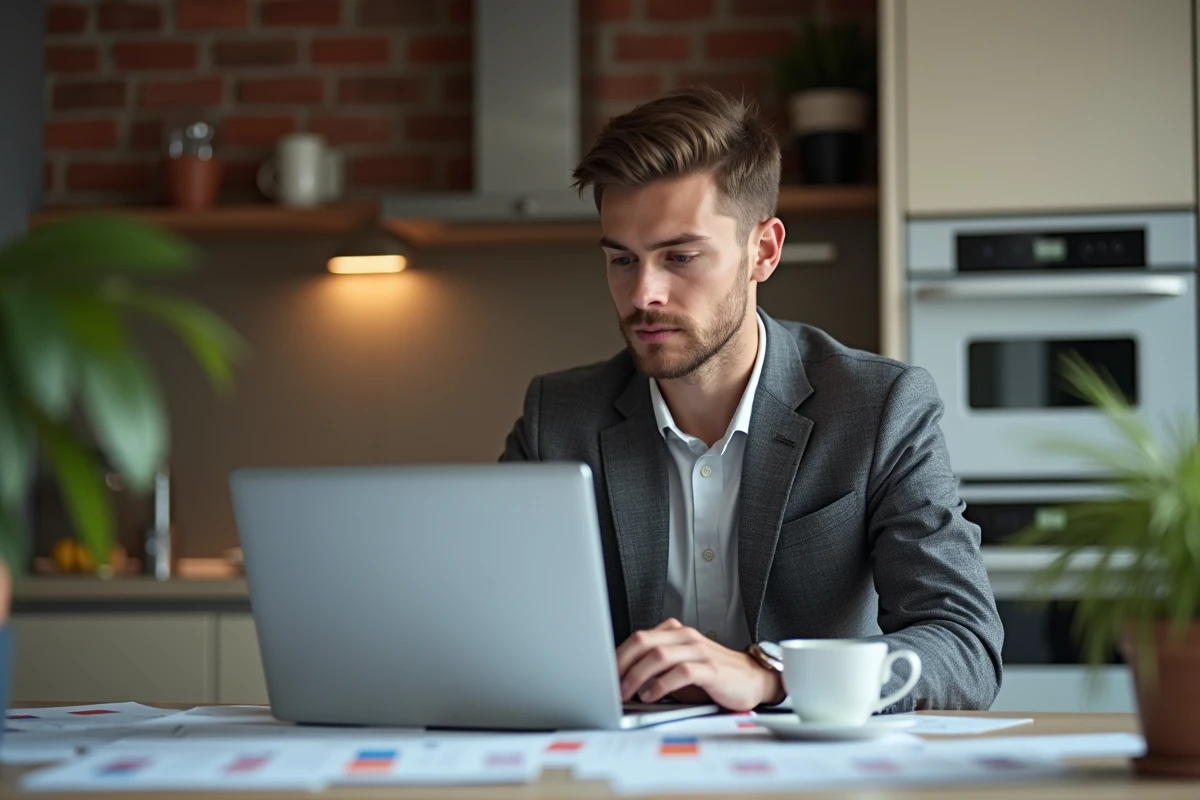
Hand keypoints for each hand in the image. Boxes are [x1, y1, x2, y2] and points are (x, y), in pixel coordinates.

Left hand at [615, 619, 784, 711]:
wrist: (753, 680)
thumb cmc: (713, 676)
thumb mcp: (680, 669)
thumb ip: (656, 669)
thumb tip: (623, 683)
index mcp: (675, 633)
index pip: (638, 638)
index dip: (618, 655)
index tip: (603, 674)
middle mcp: (685, 637)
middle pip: (644, 642)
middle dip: (622, 664)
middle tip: (609, 684)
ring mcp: (699, 650)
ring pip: (659, 655)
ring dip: (637, 676)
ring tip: (626, 692)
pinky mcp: (711, 668)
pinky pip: (681, 671)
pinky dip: (661, 684)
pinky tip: (651, 695)